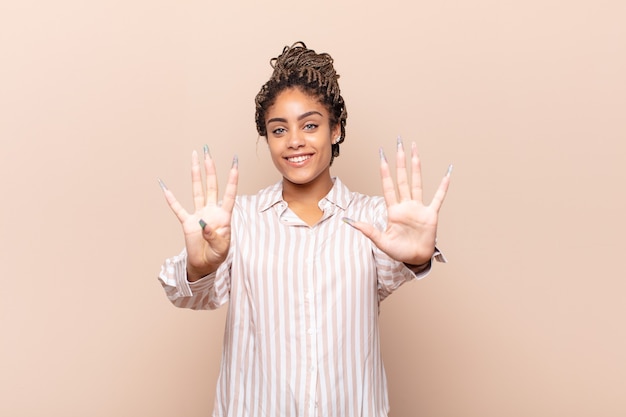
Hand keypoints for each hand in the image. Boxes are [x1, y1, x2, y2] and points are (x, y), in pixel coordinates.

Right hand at [159, 146, 238, 280]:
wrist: (204, 265)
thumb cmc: (217, 256)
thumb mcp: (221, 249)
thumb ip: (215, 238)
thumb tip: (205, 224)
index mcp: (224, 217)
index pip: (229, 194)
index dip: (232, 180)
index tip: (235, 163)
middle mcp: (212, 211)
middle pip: (211, 185)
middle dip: (210, 169)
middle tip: (207, 152)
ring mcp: (199, 215)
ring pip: (197, 190)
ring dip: (195, 174)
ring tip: (194, 158)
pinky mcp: (187, 223)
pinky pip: (178, 208)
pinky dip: (171, 199)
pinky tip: (165, 187)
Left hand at [345, 138, 450, 264]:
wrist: (415, 259)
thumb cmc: (398, 251)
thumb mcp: (381, 241)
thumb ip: (367, 230)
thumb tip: (349, 221)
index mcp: (393, 210)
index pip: (388, 186)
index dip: (384, 171)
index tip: (381, 155)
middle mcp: (406, 205)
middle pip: (402, 178)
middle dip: (400, 161)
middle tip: (399, 143)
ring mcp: (419, 208)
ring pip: (417, 183)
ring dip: (416, 166)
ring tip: (415, 151)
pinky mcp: (431, 214)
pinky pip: (438, 198)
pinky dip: (443, 186)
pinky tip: (447, 173)